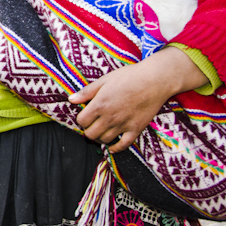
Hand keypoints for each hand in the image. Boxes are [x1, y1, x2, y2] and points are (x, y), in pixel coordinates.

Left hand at [71, 46, 208, 152]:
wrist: (154, 80)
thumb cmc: (129, 77)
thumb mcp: (104, 80)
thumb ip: (87, 92)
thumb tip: (71, 99)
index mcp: (99, 105)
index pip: (82, 121)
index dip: (82, 119)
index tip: (86, 114)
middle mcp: (109, 117)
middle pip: (91, 134)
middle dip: (89, 130)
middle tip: (93, 123)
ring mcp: (123, 125)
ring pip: (104, 141)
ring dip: (101, 137)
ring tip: (103, 130)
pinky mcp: (136, 129)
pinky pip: (123, 145)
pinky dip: (116, 148)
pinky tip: (113, 145)